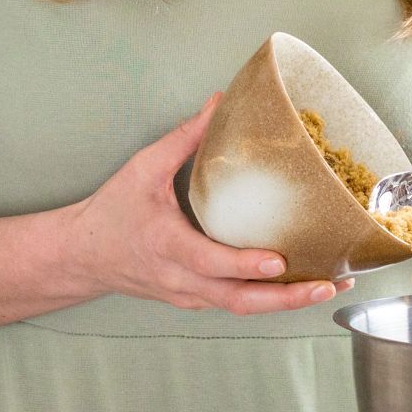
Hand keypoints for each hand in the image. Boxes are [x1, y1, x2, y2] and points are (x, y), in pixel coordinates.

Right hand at [67, 96, 343, 316]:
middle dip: (287, 297)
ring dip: (287, 302)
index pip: (211, 262)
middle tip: (327, 284)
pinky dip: (269, 299)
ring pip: (243, 308)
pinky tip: (299, 285)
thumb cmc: (111, 213)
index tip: (278, 260)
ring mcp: (189, 296)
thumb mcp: (142, 168)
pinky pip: (236, 305)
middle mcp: (181, 279)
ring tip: (329, 286)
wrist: (83, 256)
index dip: (245, 265)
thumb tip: (220, 102)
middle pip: (240, 300)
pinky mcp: (195, 301)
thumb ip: (185, 137)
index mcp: (167, 246)